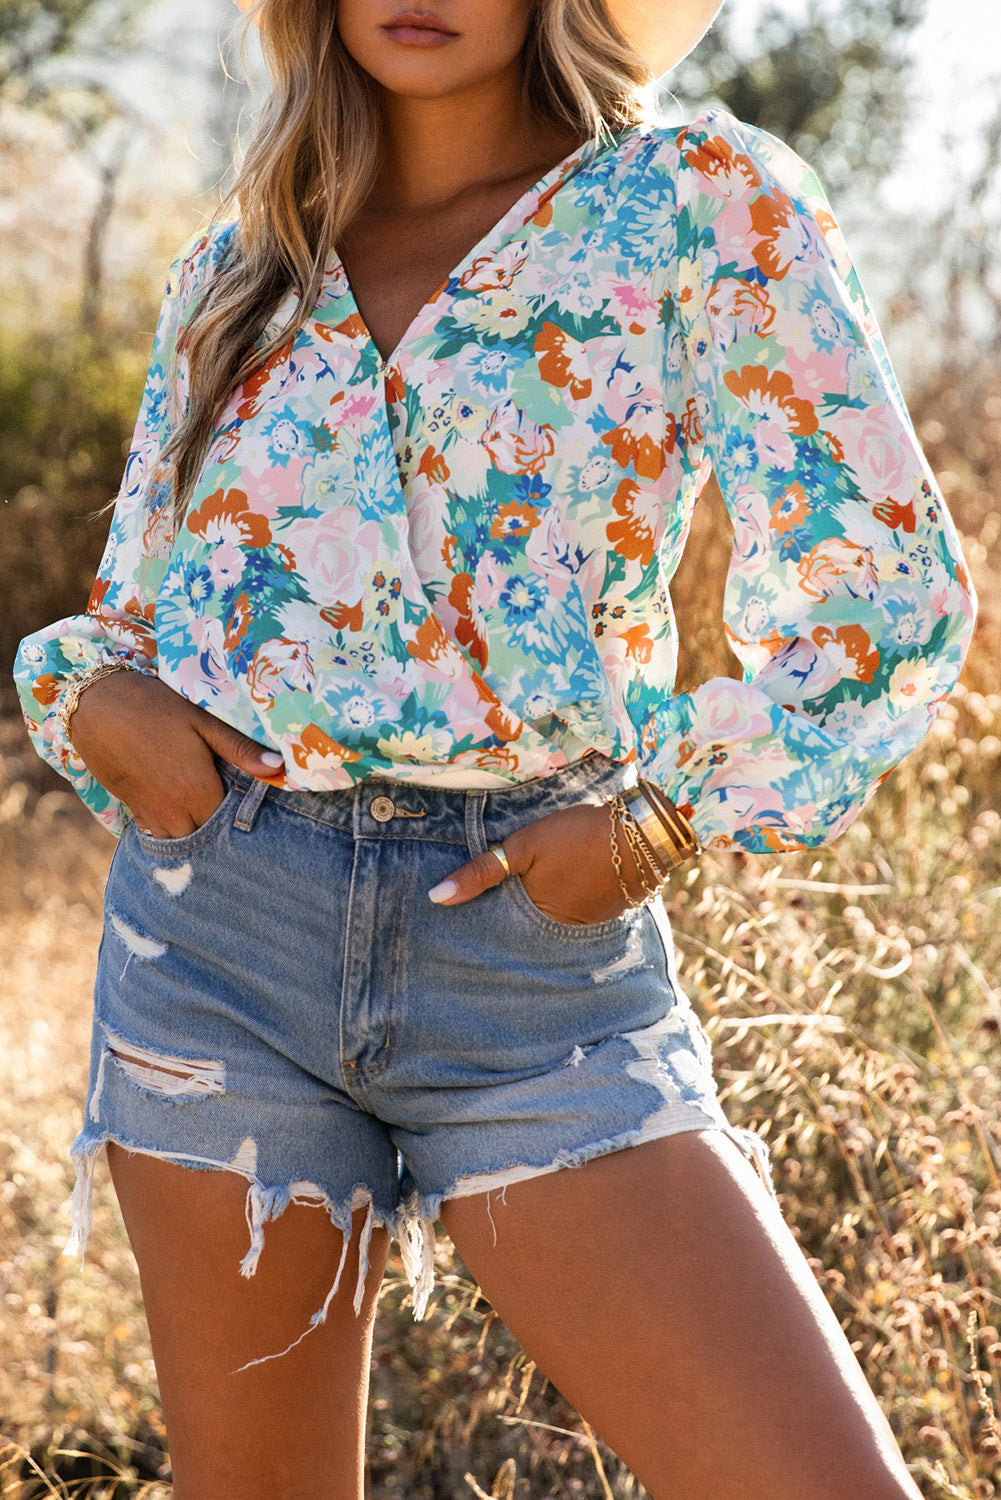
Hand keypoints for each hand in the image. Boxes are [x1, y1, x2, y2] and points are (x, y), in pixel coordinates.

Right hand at [67, 670, 284, 838]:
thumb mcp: (201, 721)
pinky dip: (175, 830)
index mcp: (197, 791)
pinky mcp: (134, 810)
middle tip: (239, 816)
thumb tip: (280, 768)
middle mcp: (175, 811)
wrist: (94, 706)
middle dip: (223, 832)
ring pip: (183, 841)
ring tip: (213, 816)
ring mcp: (152, 814)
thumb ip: (240, 749)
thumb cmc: (154, 707)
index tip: (256, 810)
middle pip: (208, 839)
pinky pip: (159, 834)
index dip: (244, 820)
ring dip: (198, 833)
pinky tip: (186, 814)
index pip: (231, 825)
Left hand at [427, 799, 651, 922]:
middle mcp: (558, 932)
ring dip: (533, 915)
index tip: (457, 917)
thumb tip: (435, 898)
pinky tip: (553, 891)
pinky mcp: (603, 916)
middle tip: (482, 907)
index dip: (479, 920)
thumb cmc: (576, 836)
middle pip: (522, 930)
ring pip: (546, 924)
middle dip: (504, 921)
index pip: (497, 929)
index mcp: (534, 919)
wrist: (640, 833)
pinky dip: (559, 907)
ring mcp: (584, 927)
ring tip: (514, 899)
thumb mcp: (523, 847)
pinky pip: (571, 917)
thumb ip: (481, 873)